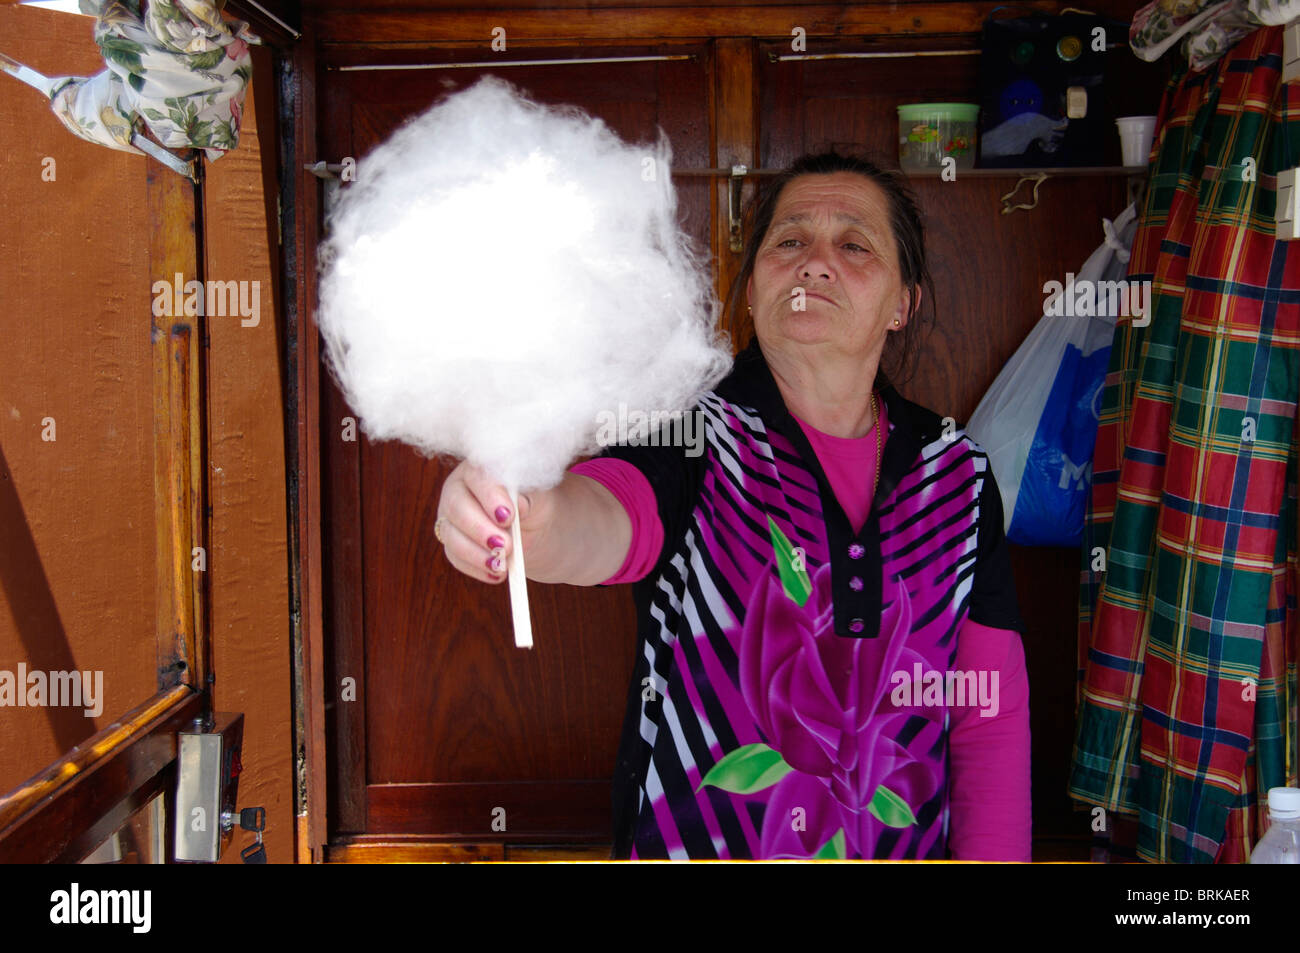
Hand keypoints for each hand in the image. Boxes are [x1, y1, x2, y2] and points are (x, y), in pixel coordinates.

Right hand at [435, 461, 540, 584]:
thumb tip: (517, 504)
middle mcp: (459, 489)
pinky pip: (455, 557)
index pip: (477, 477)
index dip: (490, 497)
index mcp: (480, 469)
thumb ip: (529, 497)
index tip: (508, 516)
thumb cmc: (536, 504)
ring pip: (451, 535)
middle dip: (480, 529)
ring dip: (476, 553)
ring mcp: (451, 517)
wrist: (536, 527)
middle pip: (456, 506)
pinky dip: (476, 568)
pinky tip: (496, 574)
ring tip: (501, 565)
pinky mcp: (452, 542)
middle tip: (505, 546)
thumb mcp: (540, 498)